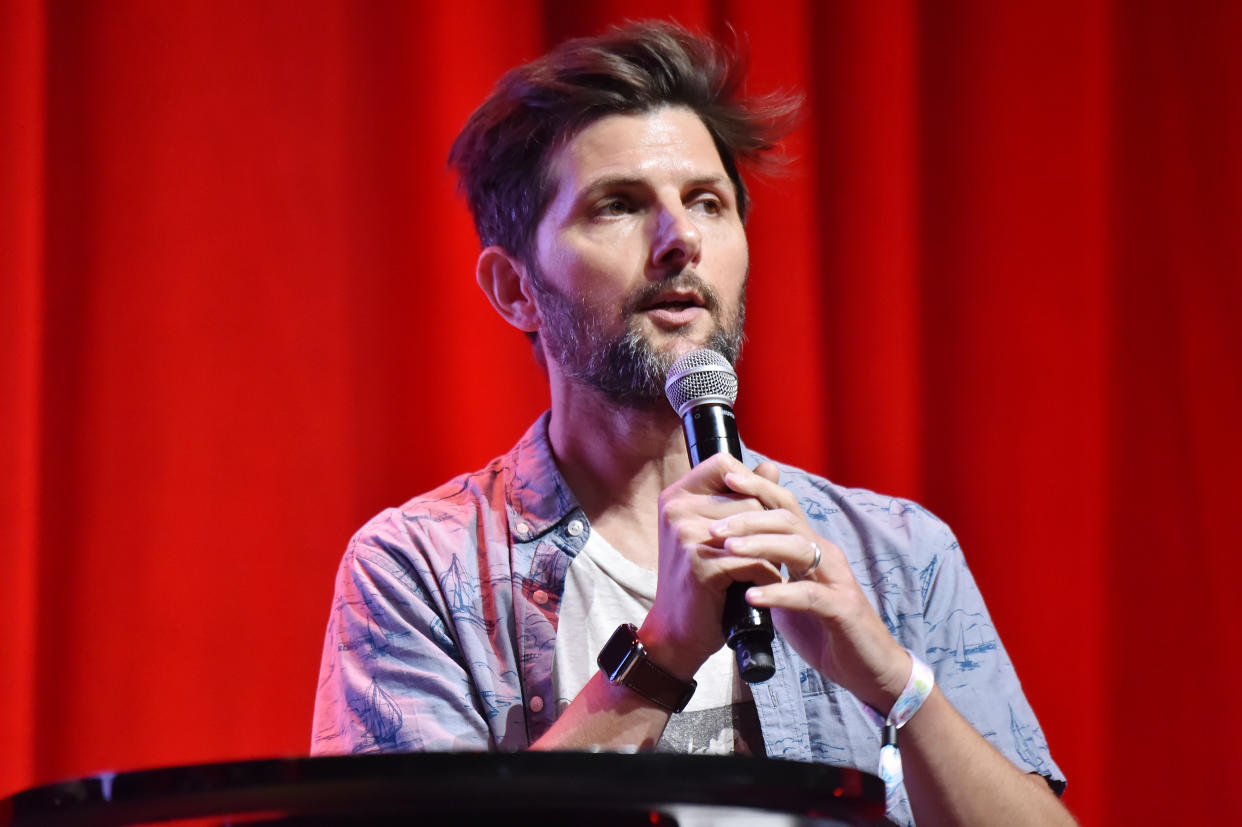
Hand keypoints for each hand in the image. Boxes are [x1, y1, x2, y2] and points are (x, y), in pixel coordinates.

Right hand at [638, 453, 786, 679]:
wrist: (677, 631)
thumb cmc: (699, 581)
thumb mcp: (715, 533)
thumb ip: (741, 497)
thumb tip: (772, 467)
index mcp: (676, 496)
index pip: (723, 463)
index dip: (748, 482)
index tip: (756, 511)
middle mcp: (677, 509)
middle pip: (748, 498)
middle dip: (766, 528)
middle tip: (763, 554)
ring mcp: (686, 535)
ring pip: (757, 528)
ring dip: (770, 552)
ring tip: (765, 570)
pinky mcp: (701, 564)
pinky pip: (755, 560)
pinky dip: (766, 577)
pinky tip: (758, 588)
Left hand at [712, 462, 911, 713]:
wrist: (868, 668)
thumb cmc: (824, 629)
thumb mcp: (789, 592)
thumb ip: (766, 570)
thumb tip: (727, 555)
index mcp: (811, 548)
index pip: (783, 506)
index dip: (757, 487)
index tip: (726, 477)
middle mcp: (826, 555)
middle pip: (788, 519)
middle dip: (748, 517)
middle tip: (713, 526)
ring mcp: (836, 580)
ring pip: (799, 548)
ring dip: (761, 546)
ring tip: (729, 549)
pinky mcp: (842, 610)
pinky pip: (809, 596)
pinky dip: (779, 593)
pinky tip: (752, 596)